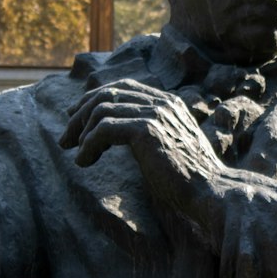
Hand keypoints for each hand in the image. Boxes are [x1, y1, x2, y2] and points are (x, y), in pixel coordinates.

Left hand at [61, 79, 222, 219]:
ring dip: (81, 131)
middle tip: (65, 138)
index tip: (75, 117)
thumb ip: (151, 133)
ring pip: (101, 109)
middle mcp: (161, 102)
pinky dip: (88, 145)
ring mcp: (155, 113)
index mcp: (168, 102)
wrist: (211, 191)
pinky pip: (103, 129)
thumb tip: (120, 134)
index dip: (94, 98)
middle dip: (80, 113)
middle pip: (107, 93)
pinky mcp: (146, 130)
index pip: (123, 86)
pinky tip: (84, 162)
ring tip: (75, 153)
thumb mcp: (170, 146)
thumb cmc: (191, 178)